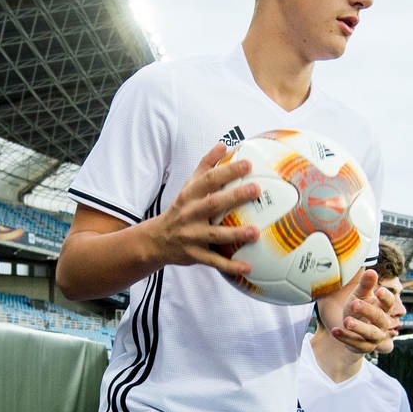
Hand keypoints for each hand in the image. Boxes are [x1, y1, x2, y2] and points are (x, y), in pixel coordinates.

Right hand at [149, 144, 262, 276]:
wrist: (156, 240)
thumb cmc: (180, 209)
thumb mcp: (188, 187)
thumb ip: (205, 166)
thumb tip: (223, 145)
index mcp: (190, 195)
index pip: (209, 179)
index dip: (227, 170)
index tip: (248, 163)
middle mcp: (189, 214)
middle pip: (213, 204)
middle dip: (234, 197)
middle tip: (256, 189)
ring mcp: (191, 236)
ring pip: (215, 235)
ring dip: (235, 234)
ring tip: (256, 232)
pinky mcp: (194, 255)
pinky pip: (214, 261)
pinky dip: (230, 266)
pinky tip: (248, 267)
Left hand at [331, 268, 400, 354]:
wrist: (352, 328)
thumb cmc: (359, 307)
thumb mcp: (360, 295)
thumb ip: (365, 284)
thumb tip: (371, 271)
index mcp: (384, 309)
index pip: (389, 303)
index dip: (386, 298)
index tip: (379, 290)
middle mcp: (382, 324)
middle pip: (379, 318)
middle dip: (367, 311)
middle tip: (353, 303)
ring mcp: (375, 337)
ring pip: (370, 333)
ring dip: (358, 327)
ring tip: (346, 320)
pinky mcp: (364, 347)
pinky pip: (356, 343)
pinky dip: (345, 337)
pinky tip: (335, 330)